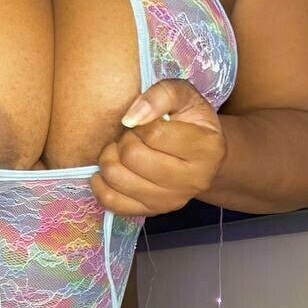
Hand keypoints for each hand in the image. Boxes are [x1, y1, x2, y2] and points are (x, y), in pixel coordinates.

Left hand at [89, 78, 227, 216]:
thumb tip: (130, 118)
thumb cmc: (190, 122)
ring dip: (110, 159)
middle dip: (124, 140)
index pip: (154, 133)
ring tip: (121, 151)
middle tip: (131, 136)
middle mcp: (193, 181)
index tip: (145, 122)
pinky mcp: (152, 212)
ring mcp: (172, 201)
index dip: (140, 122)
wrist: (201, 156)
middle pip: (133, 157)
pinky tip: (109, 169)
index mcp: (207, 148)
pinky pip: (112, 202)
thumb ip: (162, 95)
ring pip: (118, 179)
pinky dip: (101, 184)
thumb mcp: (185, 96)